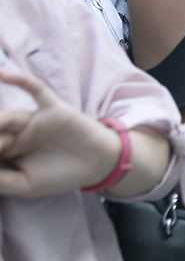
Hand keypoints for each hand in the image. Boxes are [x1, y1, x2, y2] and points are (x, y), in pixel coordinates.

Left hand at [0, 69, 125, 197]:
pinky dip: (21, 81)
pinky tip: (3, 75)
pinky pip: (36, 90)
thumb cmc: (61, 175)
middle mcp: (17, 133)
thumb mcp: (26, 185)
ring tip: (3, 142)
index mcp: (8, 151)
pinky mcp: (52, 109)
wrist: (98, 165)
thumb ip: (2, 181)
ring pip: (8, 116)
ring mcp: (34, 120)